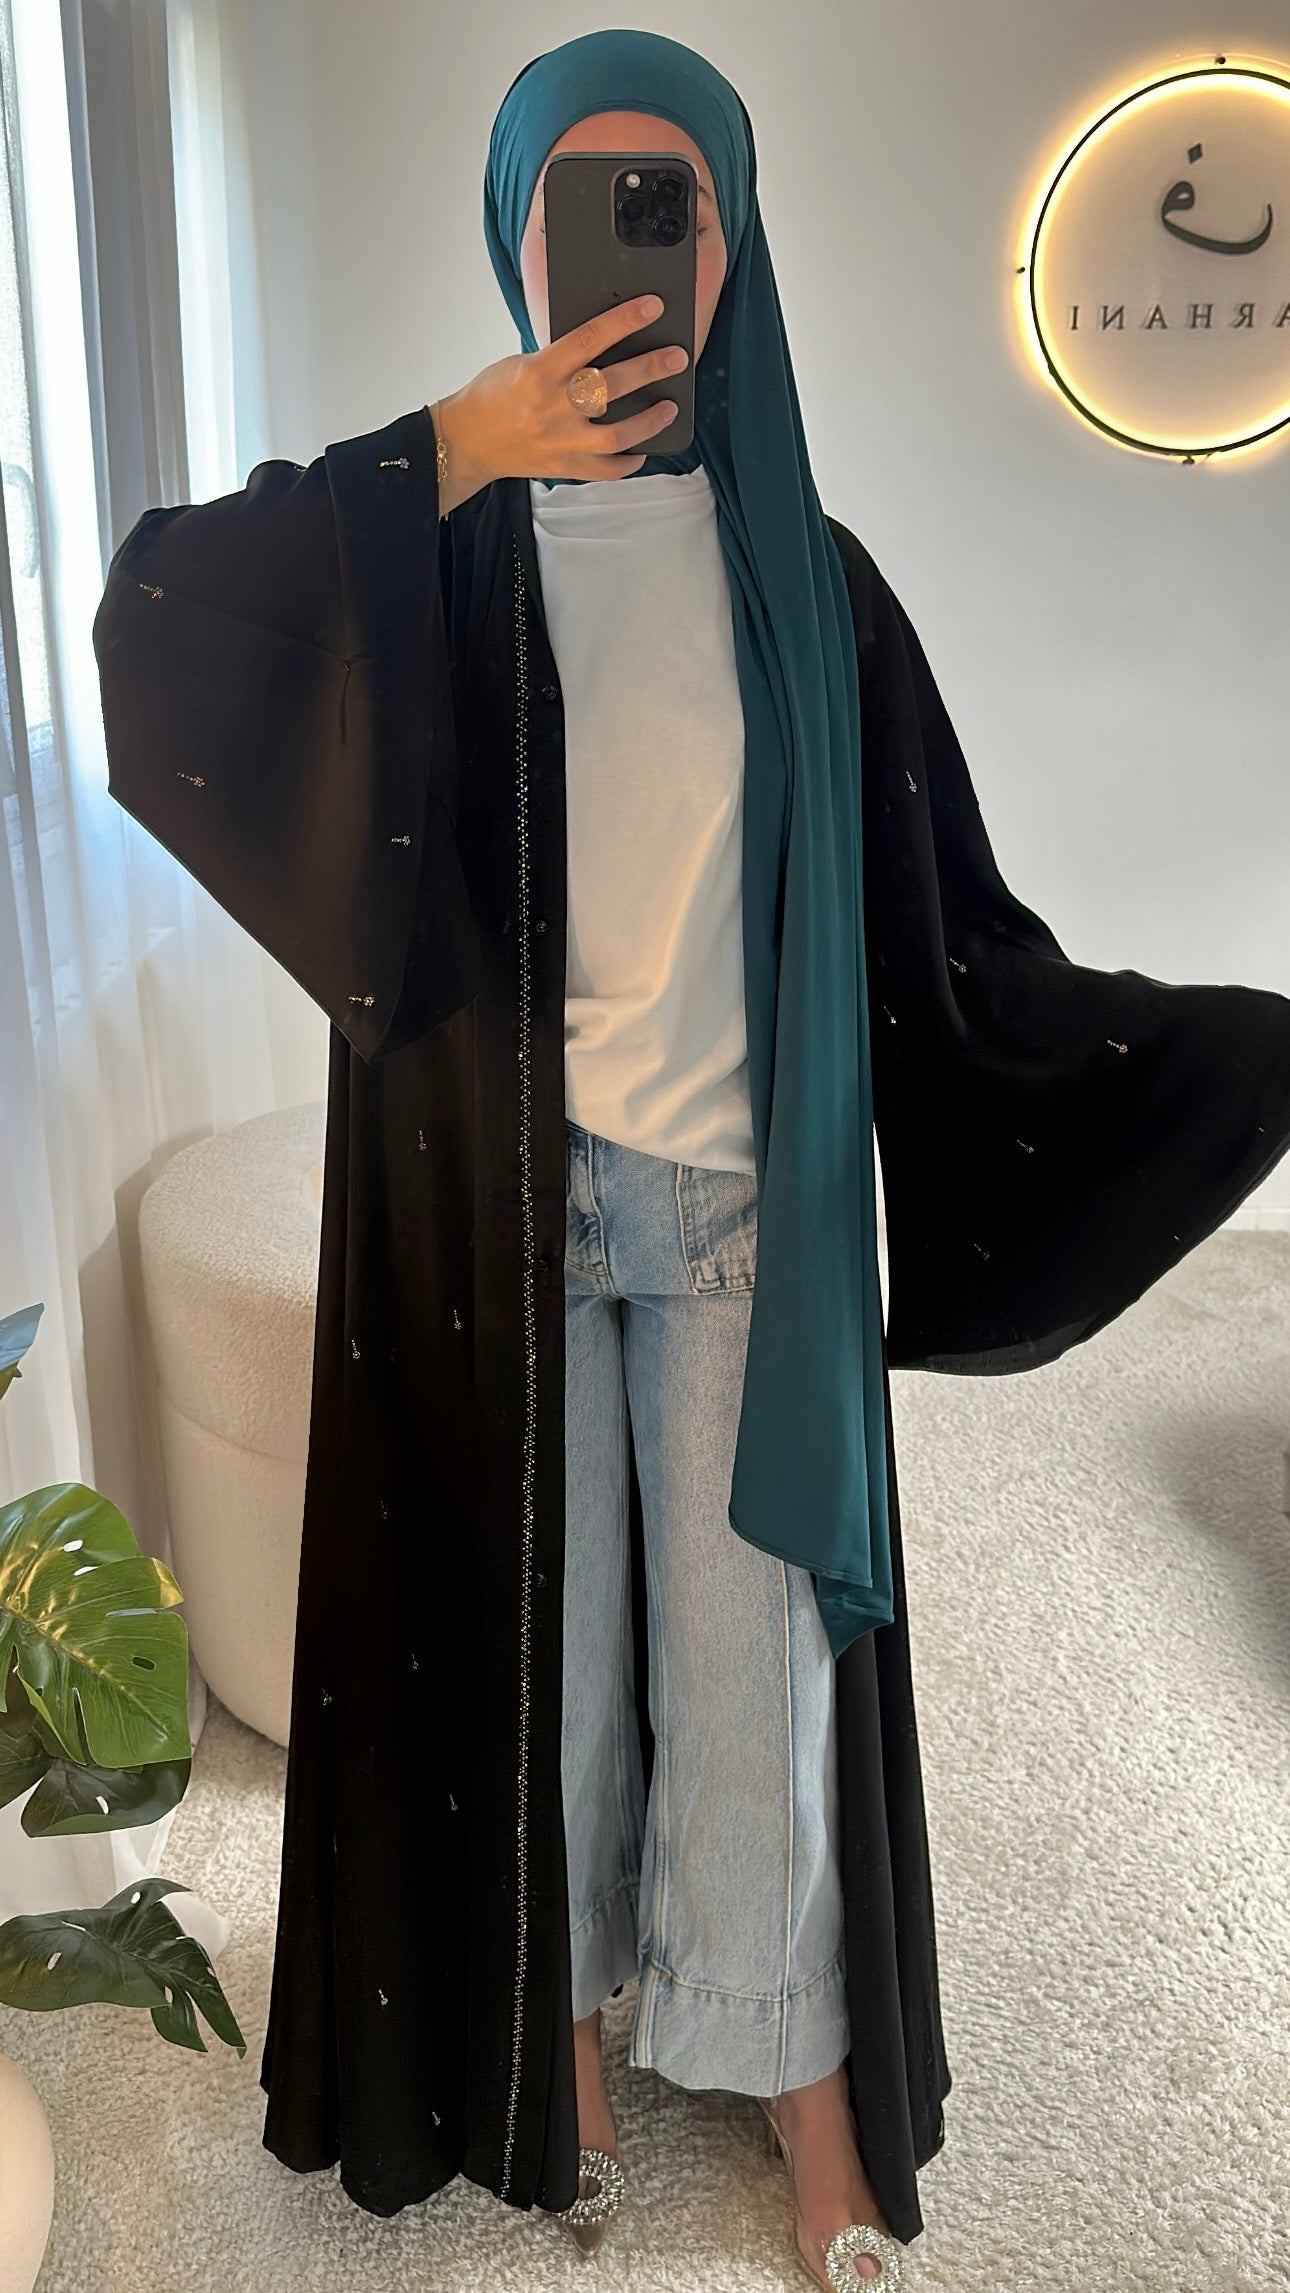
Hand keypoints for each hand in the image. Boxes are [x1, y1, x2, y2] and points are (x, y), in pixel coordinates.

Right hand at [434, 293, 687, 501]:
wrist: (466, 441)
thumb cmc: (493, 395)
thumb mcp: (522, 362)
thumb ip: (561, 358)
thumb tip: (606, 345)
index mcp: (538, 372)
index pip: (589, 338)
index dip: (625, 320)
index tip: (653, 307)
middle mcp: (551, 407)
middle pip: (611, 385)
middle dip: (650, 368)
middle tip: (677, 357)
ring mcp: (560, 441)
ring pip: (617, 435)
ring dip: (650, 421)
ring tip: (670, 406)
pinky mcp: (564, 467)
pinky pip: (605, 470)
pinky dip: (628, 462)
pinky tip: (642, 449)